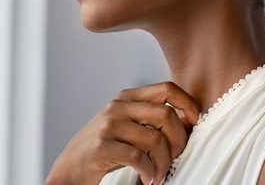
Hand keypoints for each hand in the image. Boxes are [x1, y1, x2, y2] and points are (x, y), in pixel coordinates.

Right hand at [45, 81, 199, 184]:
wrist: (68, 168)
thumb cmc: (102, 148)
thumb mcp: (127, 126)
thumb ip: (153, 119)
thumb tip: (189, 120)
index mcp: (127, 98)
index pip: (167, 89)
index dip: (187, 104)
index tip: (195, 123)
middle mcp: (117, 107)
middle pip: (166, 114)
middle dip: (179, 140)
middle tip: (175, 158)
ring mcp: (108, 126)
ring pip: (155, 139)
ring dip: (164, 162)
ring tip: (160, 173)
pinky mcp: (102, 147)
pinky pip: (139, 157)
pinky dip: (149, 171)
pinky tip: (147, 178)